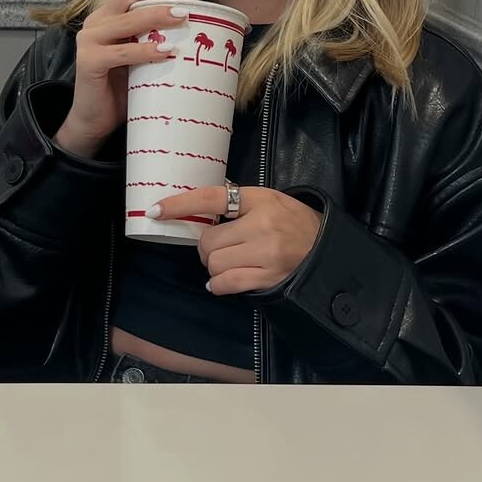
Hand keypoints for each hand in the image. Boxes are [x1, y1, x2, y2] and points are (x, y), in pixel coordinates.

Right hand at [53, 0, 200, 156]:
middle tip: (189, 4)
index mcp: (108, 15)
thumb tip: (198, 29)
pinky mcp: (88, 61)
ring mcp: (89, 40)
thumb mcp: (142, 56)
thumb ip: (156, 39)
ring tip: (182, 19)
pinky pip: (121, 52)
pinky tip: (165, 52)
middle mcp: (96, 21)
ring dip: (157, 17)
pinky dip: (145, 51)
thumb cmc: (122, 88)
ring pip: (127, 20)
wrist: (95, 120)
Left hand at [149, 186, 321, 294]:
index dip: (180, 204)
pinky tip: (224, 279)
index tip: (155, 210)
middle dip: (206, 245)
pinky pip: (226, 284)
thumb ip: (236, 202)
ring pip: (213, 263)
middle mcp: (261, 225)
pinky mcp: (267, 278)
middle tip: (219, 244)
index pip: (211, 198)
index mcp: (259, 199)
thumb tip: (196, 208)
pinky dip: (218, 284)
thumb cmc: (292, 220)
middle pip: (208, 240)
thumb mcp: (268, 199)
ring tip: (229, 260)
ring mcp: (265, 254)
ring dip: (213, 265)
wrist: (325, 247)